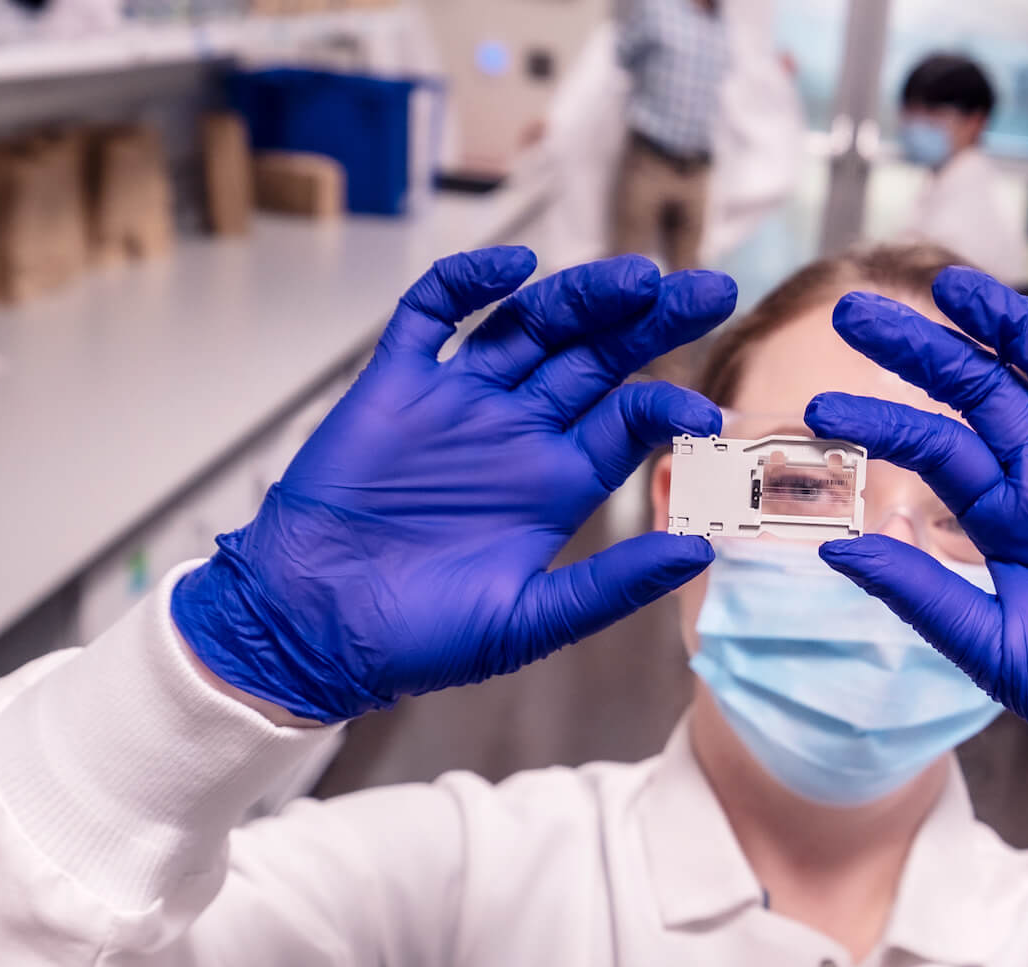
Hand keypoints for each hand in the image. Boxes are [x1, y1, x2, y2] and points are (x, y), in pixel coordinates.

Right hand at [173, 247, 734, 722]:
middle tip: (711, 289)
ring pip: (530, 324)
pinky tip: (513, 267)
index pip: (628, 420)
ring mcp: (458, 400)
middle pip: (596, 355)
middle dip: (653, 320)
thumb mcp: (530, 620)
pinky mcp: (394, 383)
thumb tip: (702, 551)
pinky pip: (431, 314)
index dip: (667, 406)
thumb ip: (613, 585)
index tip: (703, 414)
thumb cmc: (420, 637)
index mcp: (558, 481)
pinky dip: (467, 283)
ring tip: (637, 277)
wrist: (316, 629)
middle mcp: (517, 430)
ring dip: (583, 294)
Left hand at [804, 254, 1027, 784]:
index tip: (817, 407)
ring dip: (1008, 322)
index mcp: (1004, 517)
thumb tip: (835, 547)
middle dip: (923, 348)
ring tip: (953, 286)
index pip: (932, 446)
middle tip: (854, 311)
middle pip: (983, 389)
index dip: (878, 421)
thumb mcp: (988, 642)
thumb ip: (918, 590)